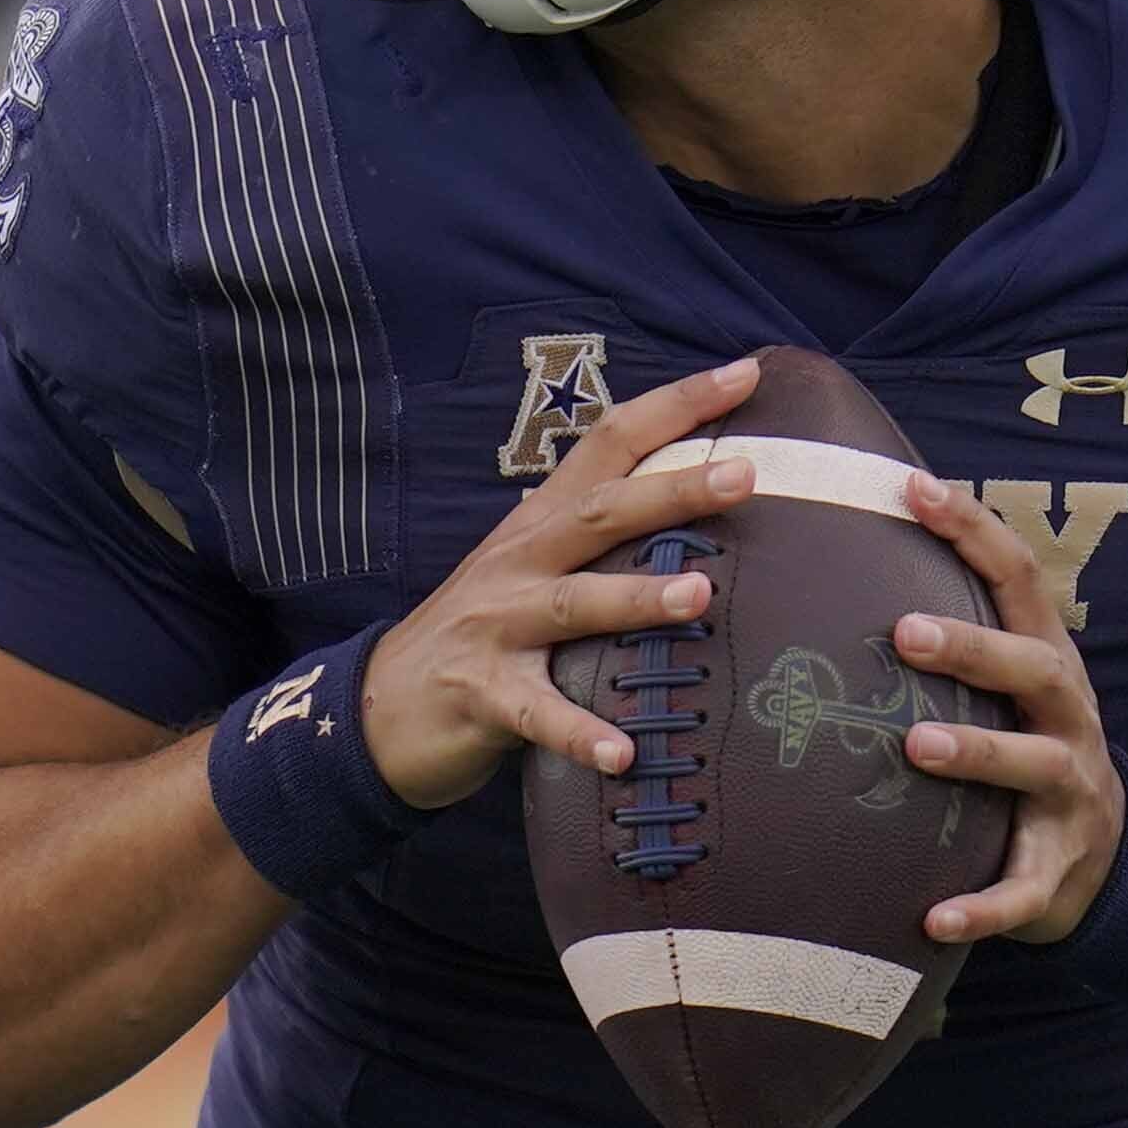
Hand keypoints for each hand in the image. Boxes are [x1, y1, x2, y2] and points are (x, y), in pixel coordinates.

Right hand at [362, 357, 769, 809]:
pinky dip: (581, 734)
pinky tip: (625, 754)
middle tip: (743, 475)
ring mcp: (498, 626)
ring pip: (572, 604)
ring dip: (635, 598)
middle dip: (670, 492)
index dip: (675, 405)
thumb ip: (600, 537)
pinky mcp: (483, 696)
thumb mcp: (532, 566)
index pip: (610, 443)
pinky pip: (538, 714)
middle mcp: (520, 561)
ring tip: (700, 595)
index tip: (745, 374)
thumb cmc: (485, 630)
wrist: (382, 705)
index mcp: (540, 522)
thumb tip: (702, 505)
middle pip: (599, 513)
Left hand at [894, 472, 1125, 944]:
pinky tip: (934, 919)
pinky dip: (982, 907)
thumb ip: (954, 629)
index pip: (1018, 579)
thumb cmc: (1026, 747)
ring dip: (976, 754)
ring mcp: (1068, 795)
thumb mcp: (1008, 686)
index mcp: (1046, 663)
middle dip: (974, 648)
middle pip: (1032, 668)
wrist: (1107, 860)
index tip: (913, 487)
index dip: (973, 530)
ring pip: (1032, 767)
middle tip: (903, 629)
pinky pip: (1022, 891)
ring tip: (915, 745)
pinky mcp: (1057, 871)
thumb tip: (851, 543)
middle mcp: (1066, 719)